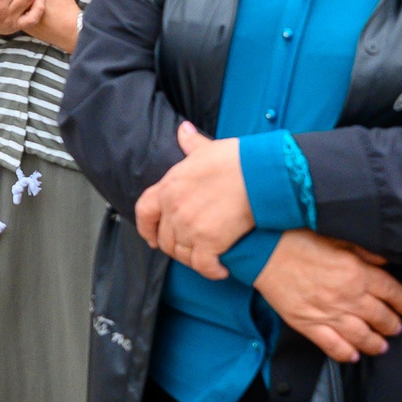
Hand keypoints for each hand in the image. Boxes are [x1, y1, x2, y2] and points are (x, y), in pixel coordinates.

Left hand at [135, 123, 256, 278]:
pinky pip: (203, 265)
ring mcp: (190, 227)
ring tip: (206, 258)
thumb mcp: (206, 149)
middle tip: (189, 249)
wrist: (258, 174)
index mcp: (169, 186)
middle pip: (165, 238)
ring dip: (193, 259)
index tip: (151, 238)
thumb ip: (190, 144)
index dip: (146, 228)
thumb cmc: (236, 159)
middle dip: (174, 246)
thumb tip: (183, 130)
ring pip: (182, 254)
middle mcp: (174, 208)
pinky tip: (221, 269)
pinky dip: (211, 271)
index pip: (144, 211)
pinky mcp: (210, 242)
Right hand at [252, 230, 401, 363]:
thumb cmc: (295, 239)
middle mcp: (347, 296)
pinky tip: (354, 355)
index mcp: (356, 272)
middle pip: (382, 317)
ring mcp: (328, 313)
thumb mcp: (335, 237)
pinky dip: (347, 354)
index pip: (392, 292)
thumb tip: (382, 262)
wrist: (262, 251)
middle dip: (394, 324)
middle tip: (396, 326)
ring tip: (382, 345)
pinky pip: (333, 346)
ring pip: (362, 336)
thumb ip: (363, 252)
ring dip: (377, 343)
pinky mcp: (308, 324)